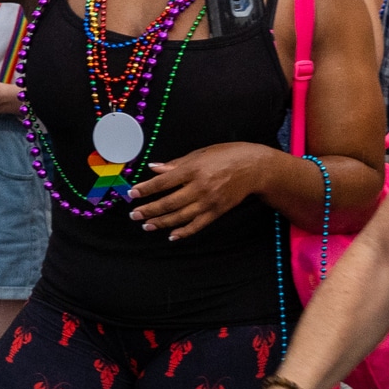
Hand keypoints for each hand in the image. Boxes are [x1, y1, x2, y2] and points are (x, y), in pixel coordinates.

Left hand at [129, 142, 273, 239]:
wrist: (255, 167)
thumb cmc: (227, 155)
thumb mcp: (201, 153)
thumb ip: (176, 163)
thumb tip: (154, 168)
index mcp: (194, 169)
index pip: (164, 182)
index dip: (146, 189)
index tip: (133, 194)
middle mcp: (200, 187)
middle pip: (169, 202)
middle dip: (149, 209)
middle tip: (134, 214)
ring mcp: (209, 201)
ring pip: (180, 216)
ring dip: (161, 222)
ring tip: (146, 225)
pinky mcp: (217, 211)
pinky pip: (197, 225)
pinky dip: (184, 232)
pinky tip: (171, 236)